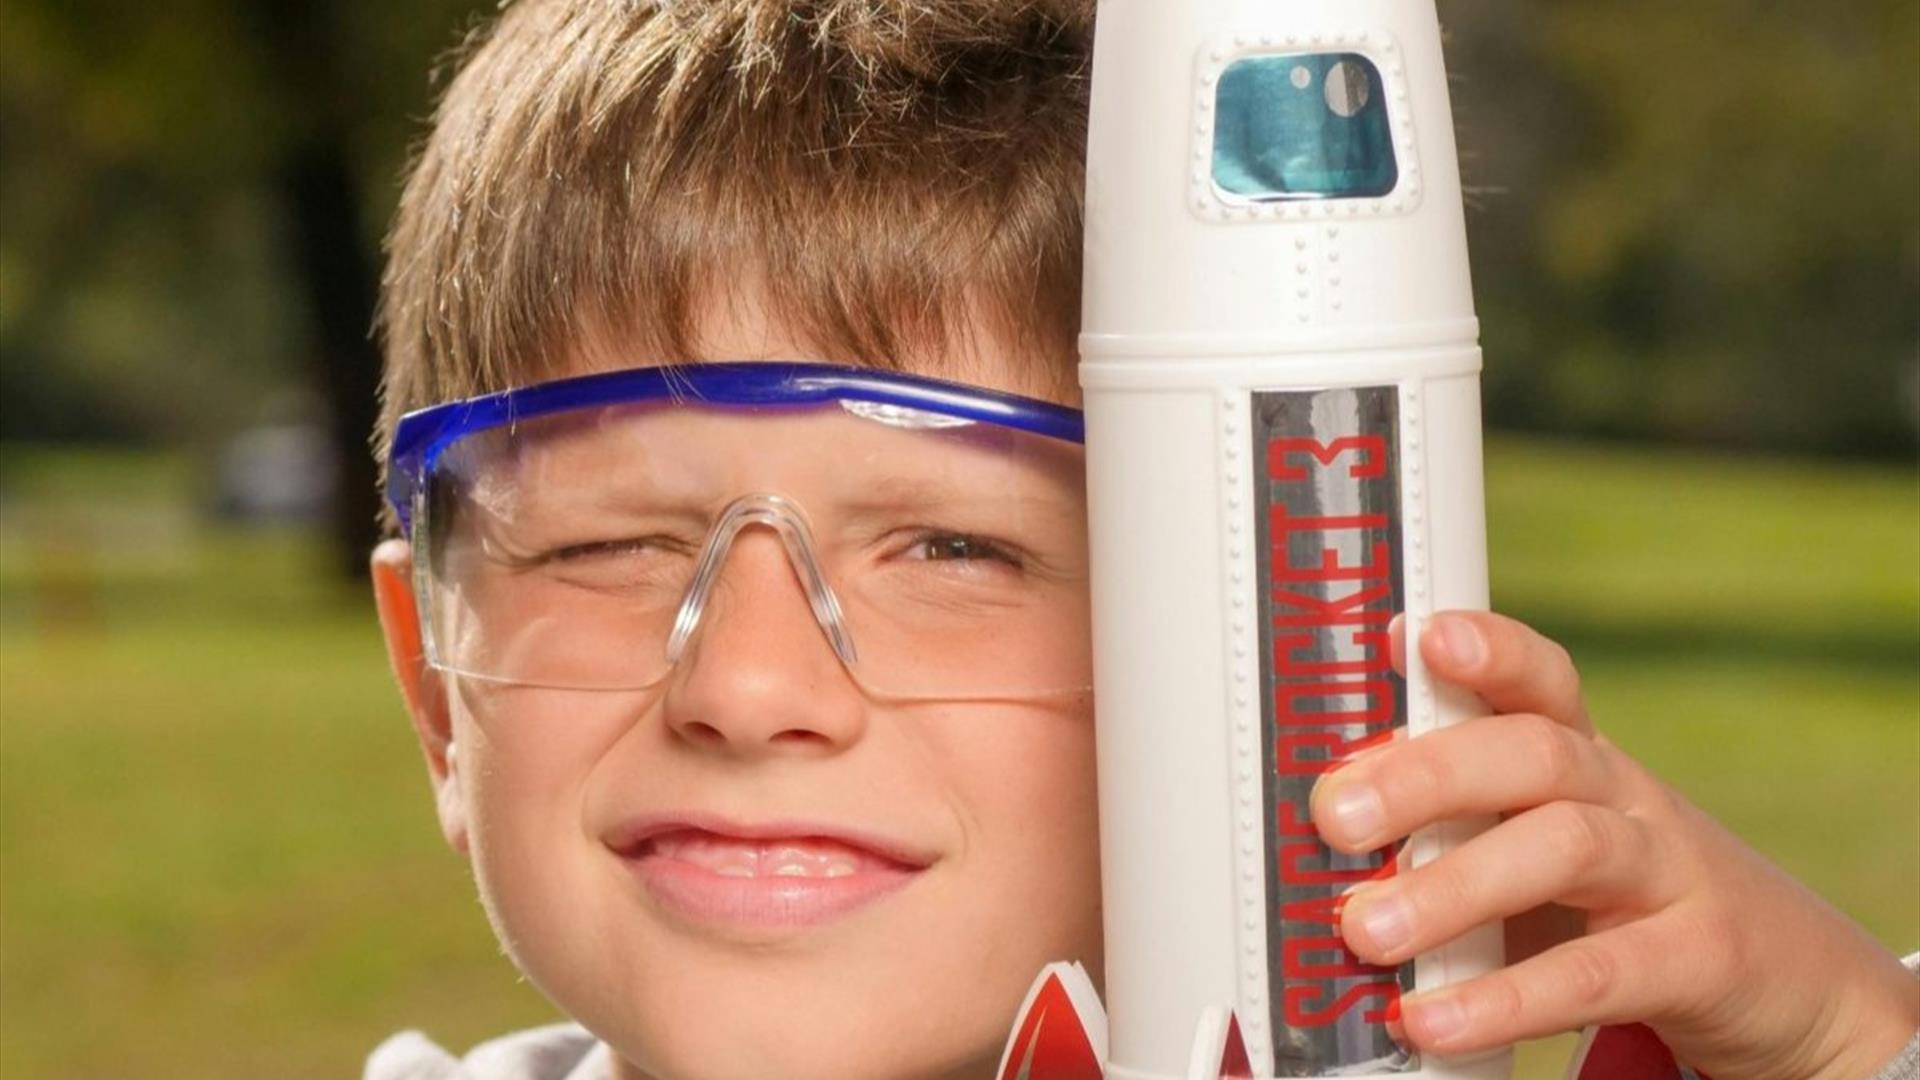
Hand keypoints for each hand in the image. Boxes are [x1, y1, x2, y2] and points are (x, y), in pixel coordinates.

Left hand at [1310, 611, 1919, 1079]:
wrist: (1792, 980)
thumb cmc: (1624, 901)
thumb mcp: (1542, 845)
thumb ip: (1451, 831)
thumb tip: (1311, 838)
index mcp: (1581, 759)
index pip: (1540, 680)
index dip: (1486, 649)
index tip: (1409, 634)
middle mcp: (1626, 797)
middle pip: (1535, 752)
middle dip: (1428, 774)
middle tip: (1333, 815)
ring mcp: (1671, 872)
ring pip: (1566, 848)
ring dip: (1454, 887)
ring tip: (1366, 932)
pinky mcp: (1698, 958)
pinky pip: (1599, 973)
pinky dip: (1509, 998)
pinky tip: (1433, 1018)